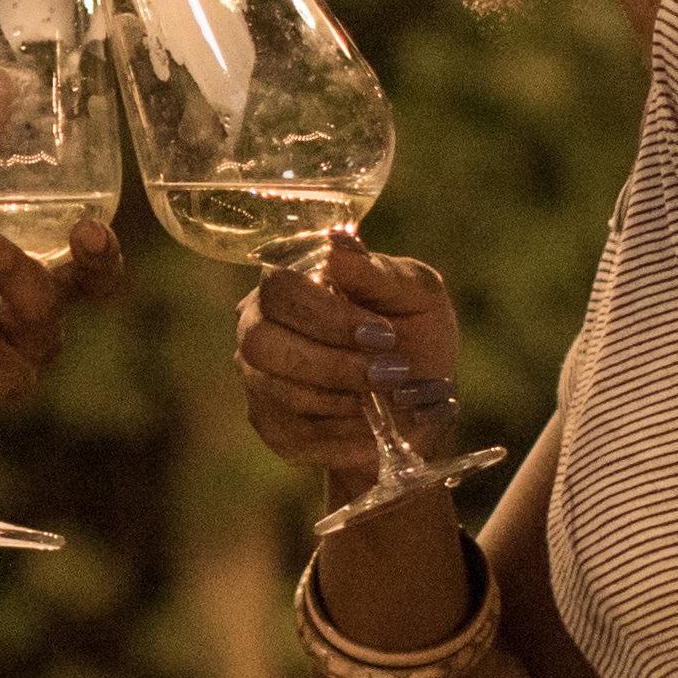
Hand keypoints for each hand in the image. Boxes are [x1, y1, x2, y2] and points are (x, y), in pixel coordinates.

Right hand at [234, 237, 462, 488]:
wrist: (419, 405)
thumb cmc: (418, 335)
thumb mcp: (419, 297)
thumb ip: (379, 273)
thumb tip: (338, 244)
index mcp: (291, 279)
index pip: (279, 288)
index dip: (327, 316)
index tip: (382, 334)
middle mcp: (258, 323)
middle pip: (261, 341)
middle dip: (332, 363)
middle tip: (389, 373)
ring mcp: (257, 375)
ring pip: (277, 390)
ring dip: (343, 398)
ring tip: (388, 398)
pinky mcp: (270, 423)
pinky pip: (292, 433)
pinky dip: (342, 433)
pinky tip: (372, 426)